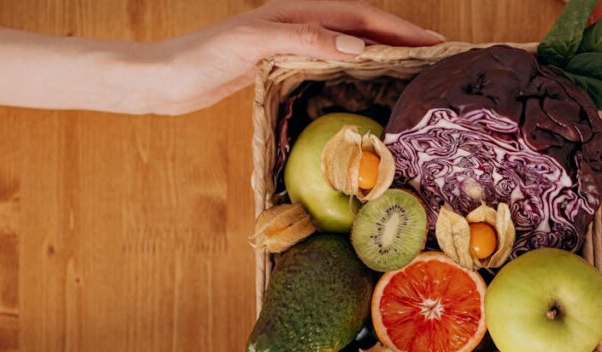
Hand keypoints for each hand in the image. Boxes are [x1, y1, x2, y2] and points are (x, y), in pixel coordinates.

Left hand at [122, 0, 444, 114]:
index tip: (435, 43)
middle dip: (401, 40)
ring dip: (382, 55)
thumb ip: (305, 38)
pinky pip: (329, 64)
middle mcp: (298, 24)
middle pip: (362, 27)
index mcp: (297, 12)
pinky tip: (364, 88)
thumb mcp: (254, 43)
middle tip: (437, 59)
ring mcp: (289, 44)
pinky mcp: (279, 67)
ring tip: (412, 72)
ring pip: (349, 45)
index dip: (401, 29)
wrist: (165, 80)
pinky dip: (355, 71)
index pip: (362, 17)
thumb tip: (358, 44)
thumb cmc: (202, 58)